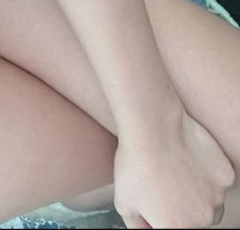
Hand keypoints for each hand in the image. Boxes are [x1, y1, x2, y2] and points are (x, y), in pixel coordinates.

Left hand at [113, 105, 235, 228]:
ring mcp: (216, 198)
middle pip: (195, 221)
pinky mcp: (225, 176)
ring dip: (198, 194)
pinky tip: (189, 159)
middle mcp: (201, 219)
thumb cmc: (135, 162)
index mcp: (177, 228)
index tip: (158, 204)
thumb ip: (137, 226)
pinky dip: (208, 174)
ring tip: (176, 171)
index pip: (174, 228)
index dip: (164, 217)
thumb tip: (145, 229)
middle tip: (164, 184)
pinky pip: (218, 181)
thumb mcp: (123, 203)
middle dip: (181, 208)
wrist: (152, 128)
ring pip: (211, 204)